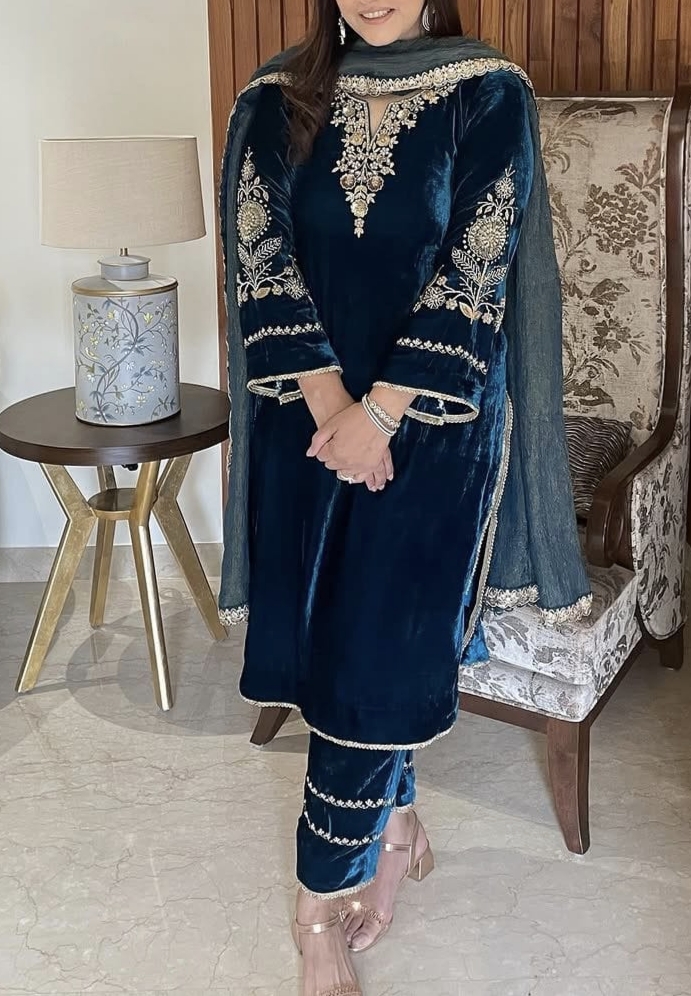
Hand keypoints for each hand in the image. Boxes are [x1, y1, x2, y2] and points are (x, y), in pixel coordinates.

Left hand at [299, 373, 393, 489]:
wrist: (379, 415)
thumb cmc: (356, 417)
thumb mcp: (331, 424)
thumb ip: (317, 441)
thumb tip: (310, 454)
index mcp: (334, 452)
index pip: (321, 457)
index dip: (324, 448)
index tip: (329, 443)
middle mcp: (346, 462)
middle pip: (332, 466)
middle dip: (333, 457)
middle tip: (339, 447)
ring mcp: (360, 466)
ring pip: (346, 474)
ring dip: (344, 467)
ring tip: (347, 458)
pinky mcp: (371, 466)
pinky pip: (361, 476)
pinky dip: (358, 475)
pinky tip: (357, 471)